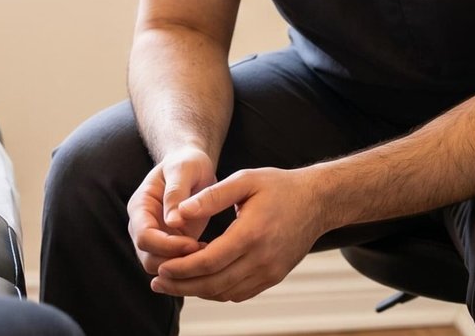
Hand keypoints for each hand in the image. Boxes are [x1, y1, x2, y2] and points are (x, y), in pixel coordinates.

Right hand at [127, 146, 215, 275]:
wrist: (192, 167)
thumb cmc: (187, 163)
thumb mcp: (183, 169)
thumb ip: (176, 193)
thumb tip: (172, 222)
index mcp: (140, 207)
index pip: (144, 237)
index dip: (167, 246)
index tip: (193, 243)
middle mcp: (143, 226)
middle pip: (149, 259)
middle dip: (175, 262)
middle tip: (204, 252)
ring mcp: (156, 238)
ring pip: (161, 268)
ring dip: (184, 268)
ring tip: (209, 253)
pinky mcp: (170, 246)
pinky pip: (176, 266)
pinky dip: (191, 266)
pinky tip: (210, 253)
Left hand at [149, 167, 323, 301]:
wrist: (317, 201)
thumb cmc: (279, 186)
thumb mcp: (244, 180)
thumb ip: (211, 195)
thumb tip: (179, 212)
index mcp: (251, 234)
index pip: (209, 262)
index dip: (181, 269)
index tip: (160, 268)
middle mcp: (262, 258)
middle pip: (214, 284)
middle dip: (182, 286)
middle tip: (157, 283)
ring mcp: (270, 271)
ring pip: (226, 293)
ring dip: (197, 292)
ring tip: (174, 284)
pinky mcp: (274, 276)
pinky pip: (240, 293)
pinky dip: (218, 292)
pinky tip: (201, 282)